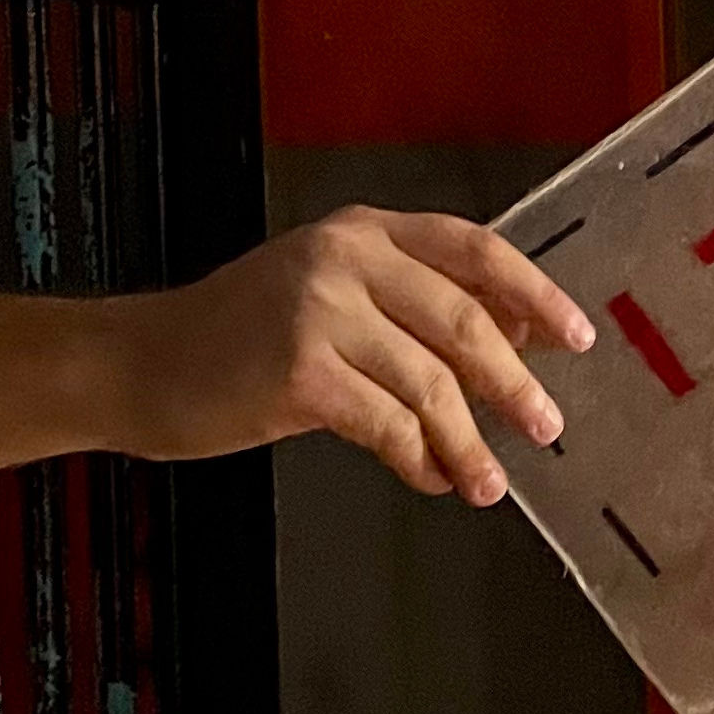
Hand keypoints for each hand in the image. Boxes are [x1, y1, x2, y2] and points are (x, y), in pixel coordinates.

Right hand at [116, 207, 595, 505]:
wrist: (138, 364)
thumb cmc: (239, 338)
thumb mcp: (330, 295)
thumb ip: (412, 308)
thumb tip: (518, 344)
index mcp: (364, 232)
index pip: (474, 250)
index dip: (534, 293)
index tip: (575, 336)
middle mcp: (346, 259)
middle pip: (465, 322)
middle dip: (516, 384)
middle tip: (547, 426)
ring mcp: (320, 312)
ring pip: (432, 384)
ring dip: (469, 442)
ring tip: (487, 482)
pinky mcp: (299, 372)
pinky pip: (388, 423)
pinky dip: (421, 458)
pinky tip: (431, 477)